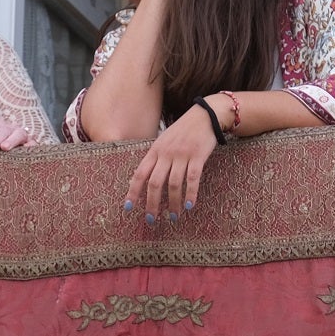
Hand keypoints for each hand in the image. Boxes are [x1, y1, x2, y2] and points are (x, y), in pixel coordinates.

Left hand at [0, 121, 32, 156]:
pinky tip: (26, 150)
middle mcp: (10, 129)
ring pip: (17, 134)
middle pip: (1, 132)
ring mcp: (23, 136)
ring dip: (11, 140)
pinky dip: (30, 146)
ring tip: (4, 148)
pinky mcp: (34, 144)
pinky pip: (33, 143)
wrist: (20, 152)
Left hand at [124, 102, 217, 221]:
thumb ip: (156, 158)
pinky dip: (191, 194)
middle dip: (151, 203)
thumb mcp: (164, 141)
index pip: (140, 174)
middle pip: (154, 183)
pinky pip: (193, 178)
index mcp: (155, 150)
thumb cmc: (184, 131)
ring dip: (172, 203)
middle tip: (152, 219)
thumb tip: (145, 179)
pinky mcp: (198, 156)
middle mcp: (166, 153)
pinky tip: (189, 206)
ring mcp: (182, 155)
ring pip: (173, 184)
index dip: (133, 192)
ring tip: (172, 216)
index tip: (129, 207)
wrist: (205, 116)